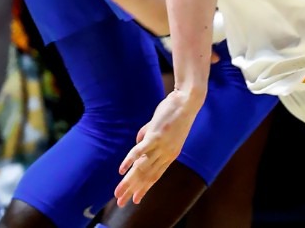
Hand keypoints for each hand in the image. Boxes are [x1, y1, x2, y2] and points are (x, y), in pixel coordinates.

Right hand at [115, 89, 202, 205]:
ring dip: (128, 181)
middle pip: (146, 176)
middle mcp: (166, 154)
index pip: (155, 176)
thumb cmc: (174, 113)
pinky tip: (121, 170)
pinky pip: (140, 151)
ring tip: (117, 192)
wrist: (187, 101)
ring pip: (141, 168)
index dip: (144, 188)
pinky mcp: (155, 136)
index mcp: (170, 154)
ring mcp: (161, 146)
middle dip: (133, 190)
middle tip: (121, 202)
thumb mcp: (161, 129)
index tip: (136, 200)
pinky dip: (129, 160)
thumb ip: (149, 137)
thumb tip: (137, 143)